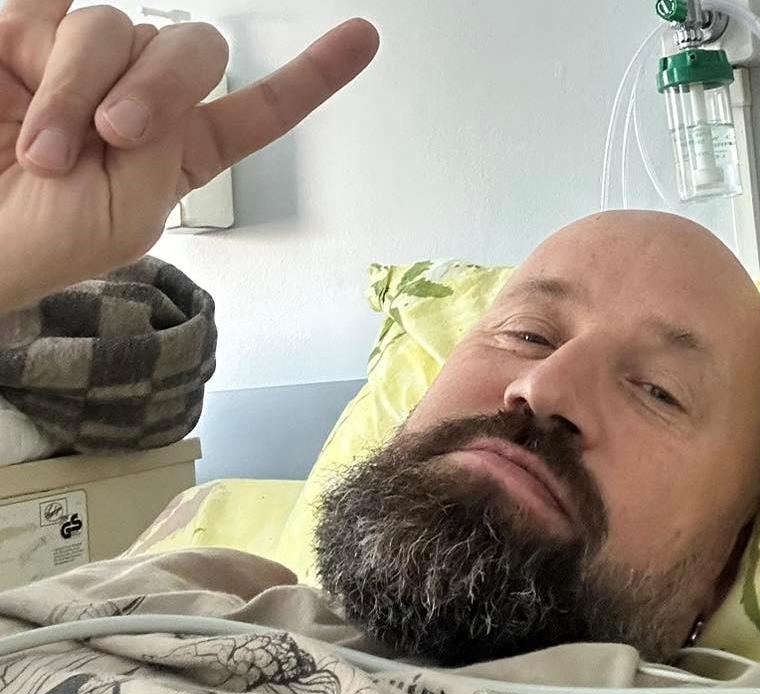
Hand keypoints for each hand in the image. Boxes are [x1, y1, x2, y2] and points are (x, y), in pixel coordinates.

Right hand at [0, 1, 378, 312]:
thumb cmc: (41, 242)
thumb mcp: (128, 213)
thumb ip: (168, 144)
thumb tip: (152, 83)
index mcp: (181, 148)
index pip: (260, 104)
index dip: (313, 73)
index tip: (364, 37)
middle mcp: (138, 95)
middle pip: (192, 49)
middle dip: (161, 86)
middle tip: (115, 134)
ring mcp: (81, 61)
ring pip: (114, 26)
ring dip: (77, 88)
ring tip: (44, 149)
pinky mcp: (17, 35)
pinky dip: (45, 26)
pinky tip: (24, 53)